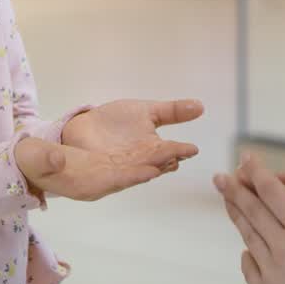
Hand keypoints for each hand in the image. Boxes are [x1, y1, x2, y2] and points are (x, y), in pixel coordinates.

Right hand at [15, 137, 165, 201]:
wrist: (33, 159)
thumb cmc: (32, 162)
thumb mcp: (33, 158)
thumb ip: (45, 159)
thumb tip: (58, 159)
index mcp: (82, 184)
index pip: (112, 182)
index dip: (131, 177)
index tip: (150, 170)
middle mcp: (99, 181)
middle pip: (131, 176)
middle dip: (152, 168)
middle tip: (175, 157)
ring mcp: (105, 171)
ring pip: (135, 168)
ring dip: (156, 162)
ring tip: (178, 153)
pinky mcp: (107, 160)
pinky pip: (132, 159)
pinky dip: (149, 155)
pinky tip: (164, 150)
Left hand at [61, 99, 203, 171]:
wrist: (83, 129)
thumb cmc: (116, 123)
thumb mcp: (146, 111)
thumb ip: (172, 111)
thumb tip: (201, 106)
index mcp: (153, 147)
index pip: (170, 151)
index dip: (180, 150)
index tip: (192, 149)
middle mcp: (142, 161)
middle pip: (158, 162)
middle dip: (167, 160)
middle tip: (179, 156)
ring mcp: (126, 169)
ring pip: (142, 171)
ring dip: (152, 169)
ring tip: (162, 166)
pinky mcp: (107, 174)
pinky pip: (121, 177)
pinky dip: (132, 175)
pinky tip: (142, 172)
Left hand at [214, 154, 284, 283]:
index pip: (272, 191)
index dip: (257, 172)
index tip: (247, 158)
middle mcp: (282, 248)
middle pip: (252, 210)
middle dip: (235, 189)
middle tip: (221, 176)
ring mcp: (271, 272)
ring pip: (247, 234)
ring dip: (236, 214)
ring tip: (227, 200)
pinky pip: (249, 265)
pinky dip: (247, 250)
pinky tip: (247, 245)